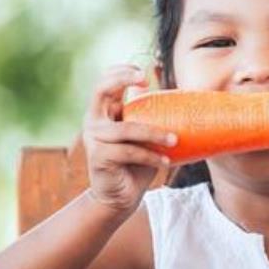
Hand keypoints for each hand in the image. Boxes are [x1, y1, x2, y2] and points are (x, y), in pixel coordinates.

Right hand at [82, 64, 175, 212]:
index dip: (121, 71)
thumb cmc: (135, 163)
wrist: (120, 197)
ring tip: (175, 140)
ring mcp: (94, 138)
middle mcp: (94, 121)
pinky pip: (130, 152)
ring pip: (127, 129)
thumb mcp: (143, 134)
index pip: (105, 81)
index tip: (144, 73)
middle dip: (122, 79)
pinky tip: (166, 162)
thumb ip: (149, 113)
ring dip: (154, 134)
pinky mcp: (99, 157)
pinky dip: (150, 157)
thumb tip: (174, 90)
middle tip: (145, 79)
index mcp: (104, 112)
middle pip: (101, 90)